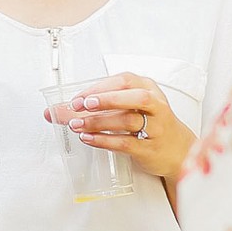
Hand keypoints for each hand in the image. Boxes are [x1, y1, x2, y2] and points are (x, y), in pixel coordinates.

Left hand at [42, 72, 195, 179]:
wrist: (178, 150)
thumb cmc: (148, 123)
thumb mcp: (127, 108)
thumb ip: (93, 107)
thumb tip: (53, 111)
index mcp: (148, 87)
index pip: (124, 80)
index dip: (100, 87)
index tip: (78, 97)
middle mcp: (155, 104)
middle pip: (133, 97)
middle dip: (105, 99)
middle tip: (81, 105)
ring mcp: (156, 127)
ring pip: (128, 120)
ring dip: (99, 122)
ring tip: (77, 125)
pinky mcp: (151, 147)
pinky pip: (127, 142)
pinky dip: (105, 140)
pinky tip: (89, 139)